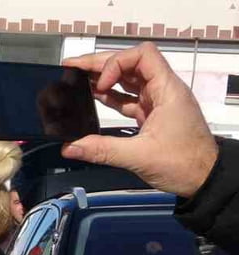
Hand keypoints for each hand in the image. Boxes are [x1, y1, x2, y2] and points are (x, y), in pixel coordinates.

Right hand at [61, 42, 217, 197]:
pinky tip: (92, 98)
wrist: (204, 178)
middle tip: (73, 67)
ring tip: (77, 79)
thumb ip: (102, 149)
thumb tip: (70, 147)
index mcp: (167, 91)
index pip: (142, 55)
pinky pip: (128, 98)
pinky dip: (110, 96)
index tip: (101, 84)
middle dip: (101, 64)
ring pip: (128, 80)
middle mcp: (163, 91)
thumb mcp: (139, 156)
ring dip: (104, 78)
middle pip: (131, 64)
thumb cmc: (184, 163)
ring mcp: (157, 102)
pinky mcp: (152, 115)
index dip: (117, 63)